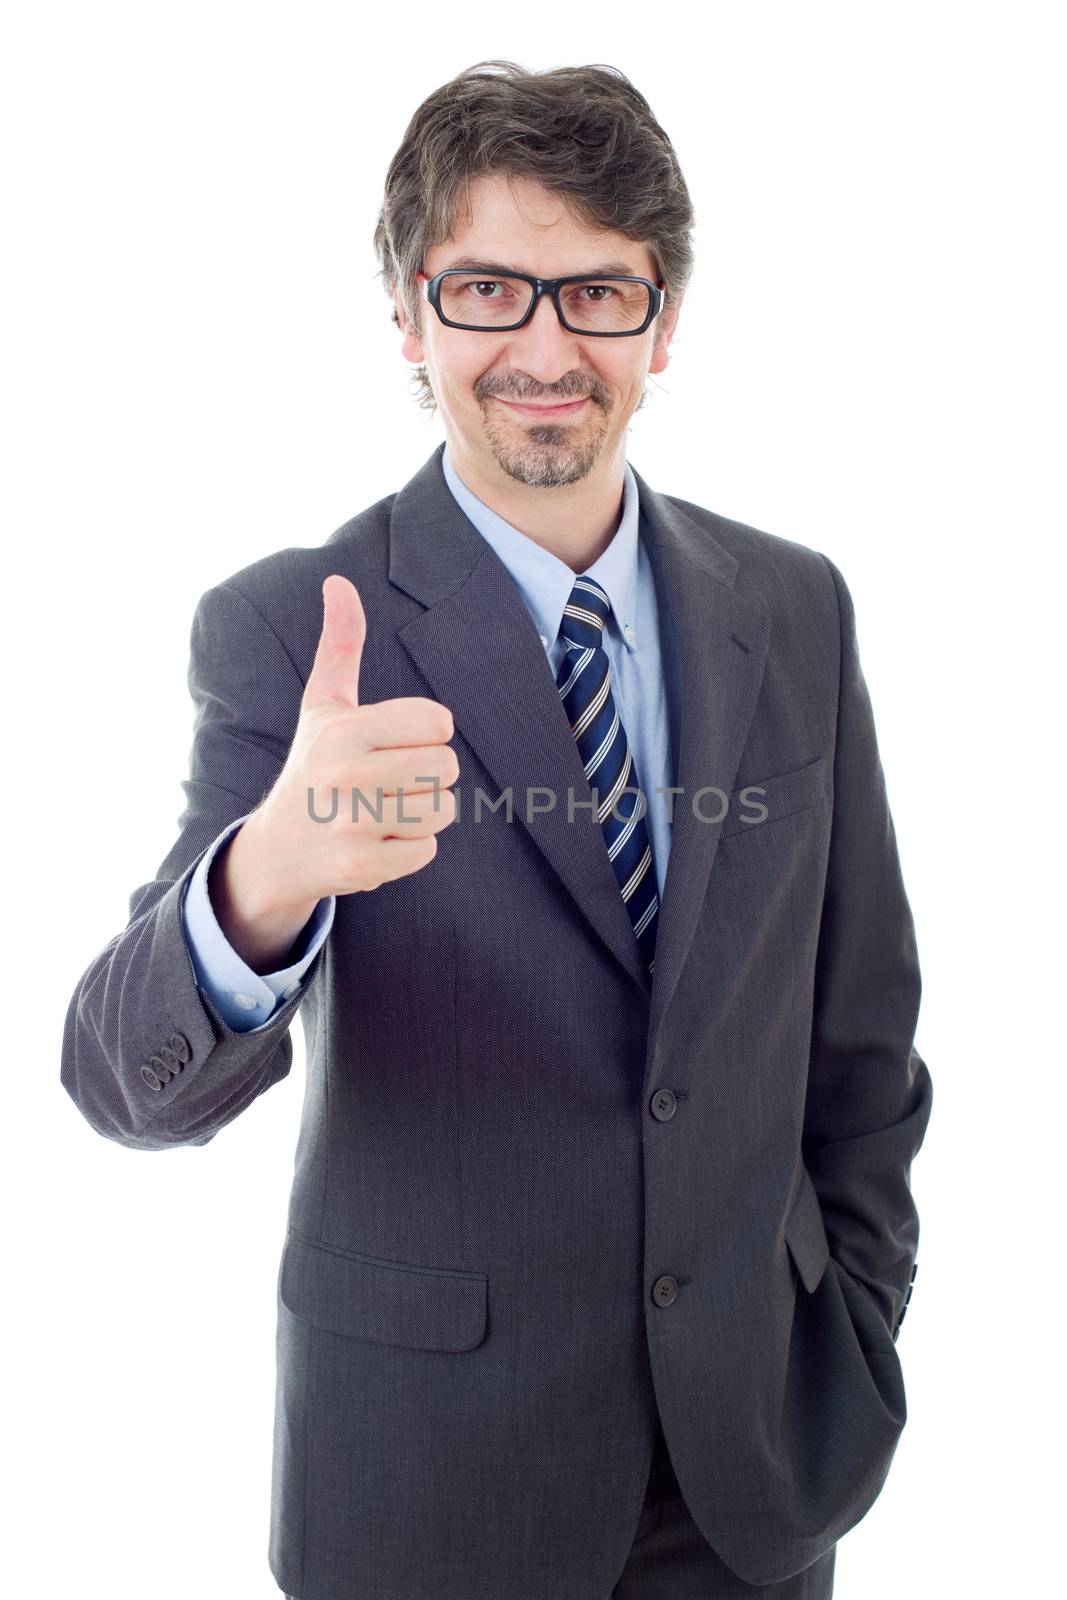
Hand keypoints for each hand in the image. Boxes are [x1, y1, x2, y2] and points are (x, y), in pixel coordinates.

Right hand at [213, 575, 457, 968]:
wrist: (277, 849)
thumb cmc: (313, 766)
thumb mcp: (323, 705)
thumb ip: (341, 645)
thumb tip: (338, 581)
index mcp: (344, 728)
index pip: (437, 721)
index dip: (426, 733)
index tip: (394, 743)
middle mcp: (343, 774)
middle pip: (445, 766)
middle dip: (428, 775)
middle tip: (392, 780)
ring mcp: (350, 824)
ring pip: (442, 810)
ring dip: (422, 813)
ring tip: (385, 810)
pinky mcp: (360, 868)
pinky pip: (427, 851)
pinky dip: (411, 849)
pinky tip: (378, 841)